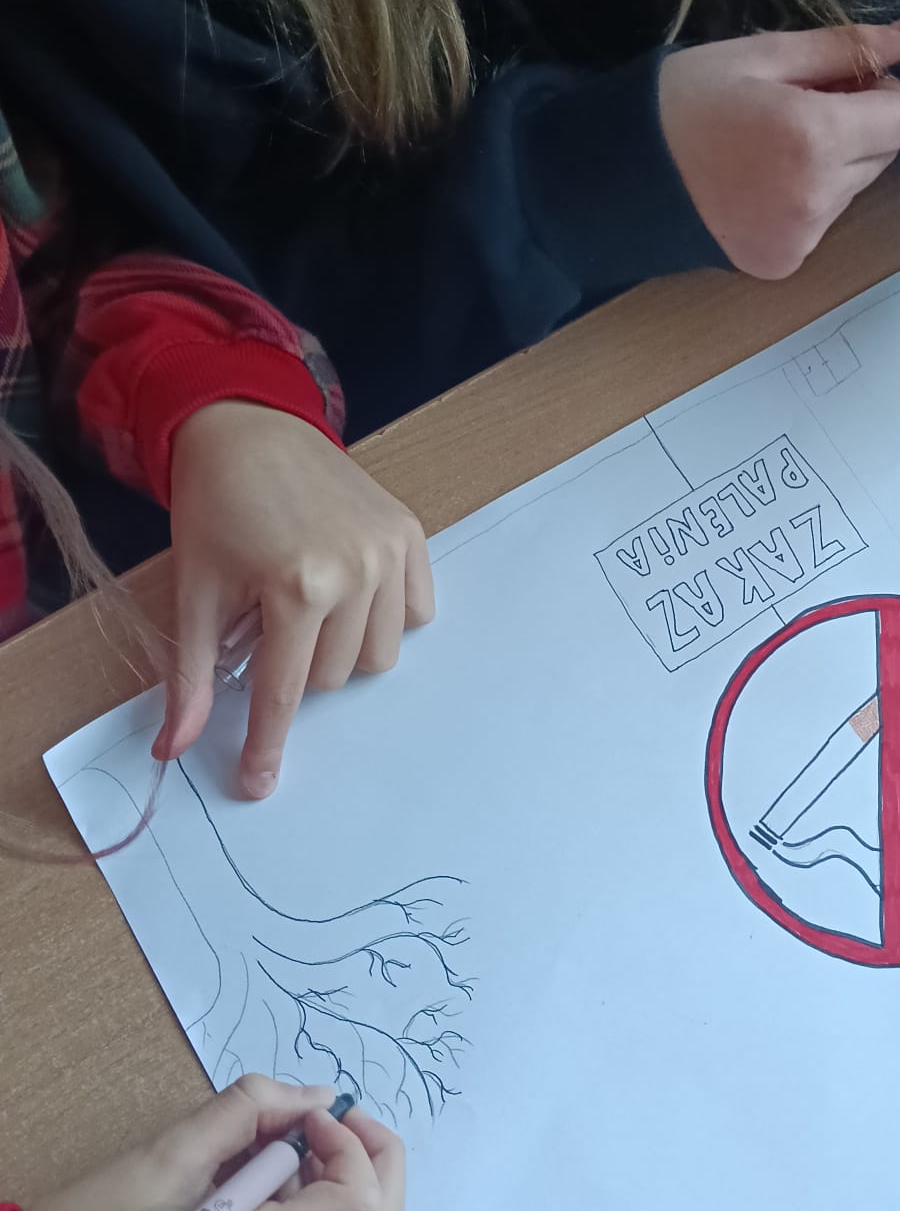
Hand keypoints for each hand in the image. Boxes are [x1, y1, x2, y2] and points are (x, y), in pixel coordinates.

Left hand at [155, 402, 434, 797]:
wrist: (248, 428)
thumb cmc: (214, 508)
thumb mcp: (194, 592)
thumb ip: (190, 676)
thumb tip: (173, 749)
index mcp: (297, 586)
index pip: (286, 692)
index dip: (266, 744)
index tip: (257, 783)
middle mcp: (355, 571)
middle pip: (334, 678)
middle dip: (297, 667)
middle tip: (267, 624)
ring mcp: (390, 552)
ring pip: (378, 655)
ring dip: (340, 649)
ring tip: (308, 608)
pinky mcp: (410, 534)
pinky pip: (415, 612)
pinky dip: (384, 617)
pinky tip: (351, 591)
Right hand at [659, 12, 899, 277]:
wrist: (617, 177)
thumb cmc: (685, 100)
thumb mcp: (761, 54)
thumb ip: (845, 46)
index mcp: (815, 136)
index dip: (884, 94)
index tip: (843, 84)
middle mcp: (817, 196)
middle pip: (884, 155)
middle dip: (855, 129)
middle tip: (795, 113)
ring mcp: (801, 237)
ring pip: (854, 190)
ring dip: (830, 166)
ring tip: (769, 151)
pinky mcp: (784, 262)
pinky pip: (822, 223)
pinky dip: (804, 202)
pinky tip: (757, 186)